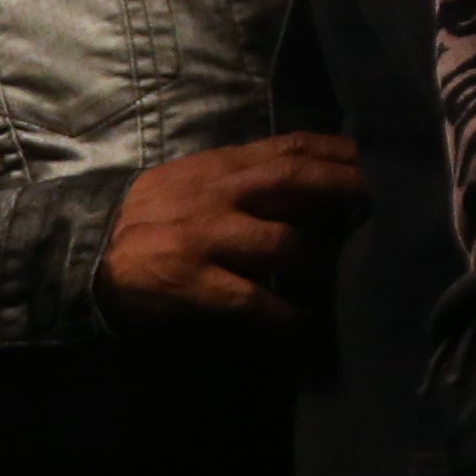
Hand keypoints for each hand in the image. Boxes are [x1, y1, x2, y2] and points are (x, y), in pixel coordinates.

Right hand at [97, 132, 361, 339]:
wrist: (82, 255)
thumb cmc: (155, 220)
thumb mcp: (197, 183)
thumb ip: (248, 178)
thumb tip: (319, 183)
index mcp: (219, 166)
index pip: (290, 146)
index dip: (341, 152)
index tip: (384, 161)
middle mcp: (215, 194)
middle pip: (293, 182)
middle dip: (347, 191)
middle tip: (394, 207)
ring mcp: (202, 238)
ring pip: (281, 243)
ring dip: (325, 265)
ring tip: (359, 281)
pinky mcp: (189, 283)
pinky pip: (250, 299)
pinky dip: (286, 316)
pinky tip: (309, 329)